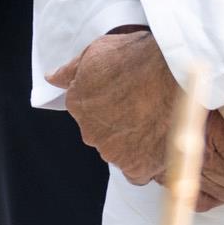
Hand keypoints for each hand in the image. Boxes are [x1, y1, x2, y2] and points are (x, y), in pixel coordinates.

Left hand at [47, 28, 183, 183]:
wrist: (172, 71)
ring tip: (159, 123)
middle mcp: (91, 132)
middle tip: (147, 110)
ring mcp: (114, 152)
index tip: (128, 99)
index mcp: (78, 104)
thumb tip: (52, 78)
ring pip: (122, 154)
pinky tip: (160, 147)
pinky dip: (148, 163)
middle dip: (123, 126)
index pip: (87, 114)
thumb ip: (71, 70)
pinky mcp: (137, 167)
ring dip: (137, 144)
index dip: (110, 107)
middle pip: (105, 136)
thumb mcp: (97, 51)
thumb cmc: (137, 57)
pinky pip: (140, 173)